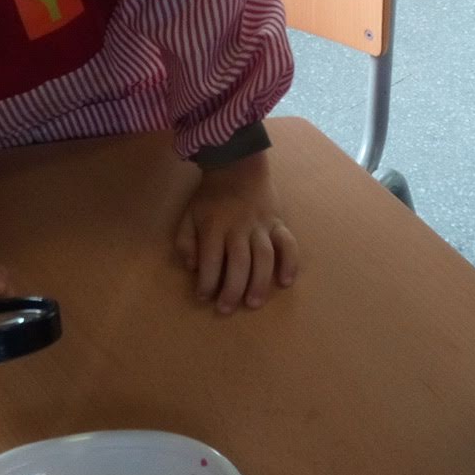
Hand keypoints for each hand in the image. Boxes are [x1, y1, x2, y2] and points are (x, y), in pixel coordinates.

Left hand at [174, 151, 298, 313]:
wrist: (238, 164)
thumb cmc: (210, 196)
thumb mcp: (188, 214)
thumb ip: (185, 241)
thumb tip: (192, 266)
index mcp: (214, 226)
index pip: (210, 260)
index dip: (206, 282)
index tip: (203, 297)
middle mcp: (239, 228)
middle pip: (238, 263)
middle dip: (232, 290)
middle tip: (227, 309)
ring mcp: (261, 225)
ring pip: (264, 258)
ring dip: (259, 283)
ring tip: (254, 303)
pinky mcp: (278, 223)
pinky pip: (288, 244)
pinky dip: (290, 263)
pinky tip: (285, 281)